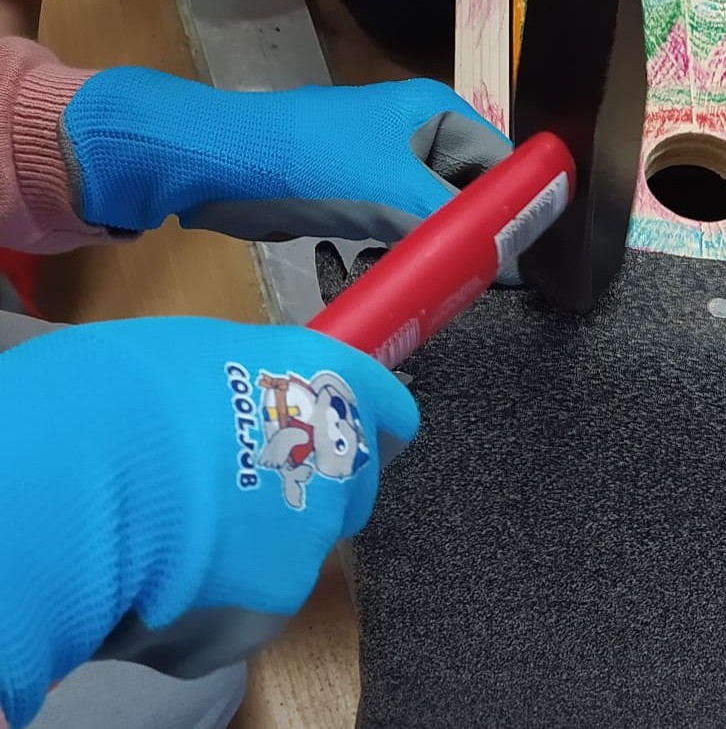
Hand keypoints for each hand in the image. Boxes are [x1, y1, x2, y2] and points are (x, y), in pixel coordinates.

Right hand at [0, 318, 416, 726]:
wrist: (99, 466)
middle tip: (232, 497)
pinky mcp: (280, 598)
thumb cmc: (139, 386)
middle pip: (349, 490)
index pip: (390, 413)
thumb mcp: (202, 353)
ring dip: (257, 554)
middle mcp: (344, 459)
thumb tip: (234, 400)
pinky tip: (158, 589)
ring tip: (178, 546)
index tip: (327, 442)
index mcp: (335, 384)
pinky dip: (213, 606)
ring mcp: (318, 533)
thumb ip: (248, 384)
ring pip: (299, 553)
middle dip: (307, 498)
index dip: (363, 430)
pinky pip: (250, 608)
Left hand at [60, 72, 511, 242]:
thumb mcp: (391, 190)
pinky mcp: (357, 195)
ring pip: (435, 217)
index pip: (505, 161)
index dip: (518, 207)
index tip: (524, 259)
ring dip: (433, 251)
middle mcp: (419, 132)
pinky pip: (400, 230)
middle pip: (472, 192)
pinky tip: (389, 275)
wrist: (213, 164)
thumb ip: (456, 224)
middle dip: (471, 236)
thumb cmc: (309, 163)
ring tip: (429, 282)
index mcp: (437, 111)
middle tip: (475, 281)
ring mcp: (385, 164)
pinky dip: (400, 254)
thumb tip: (511, 264)